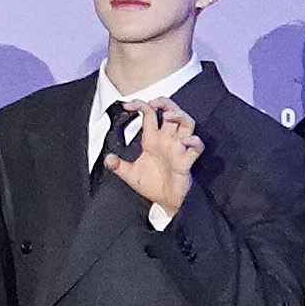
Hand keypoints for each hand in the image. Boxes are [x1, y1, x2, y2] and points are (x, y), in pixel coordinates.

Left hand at [106, 98, 203, 213]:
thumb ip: (118, 166)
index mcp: (153, 139)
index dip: (140, 105)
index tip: (128, 104)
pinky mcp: (186, 161)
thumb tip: (108, 159)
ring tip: (169, 115)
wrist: (166, 202)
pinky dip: (194, 142)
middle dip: (165, 103)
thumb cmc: (153, 185)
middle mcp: (167, 140)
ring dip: (180, 116)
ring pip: (187, 123)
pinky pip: (196, 148)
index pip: (150, 114)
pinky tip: (187, 140)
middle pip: (172, 111)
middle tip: (154, 103)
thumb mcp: (130, 174)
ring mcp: (178, 149)